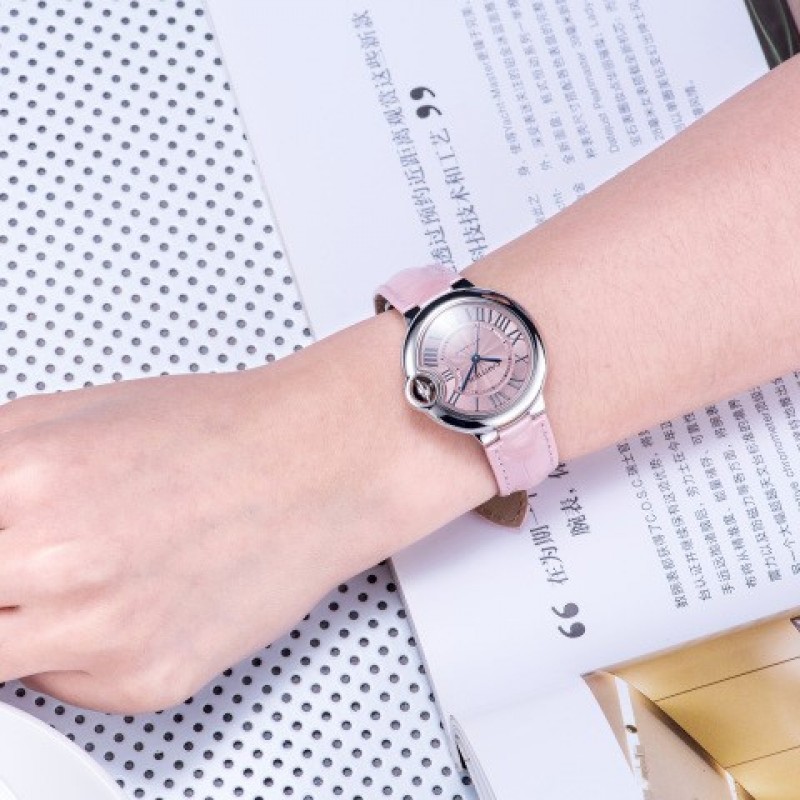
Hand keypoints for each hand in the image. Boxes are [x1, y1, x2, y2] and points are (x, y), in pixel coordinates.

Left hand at [0, 313, 495, 713]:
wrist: (318, 463)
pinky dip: (80, 655)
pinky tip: (129, 600)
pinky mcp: (147, 679)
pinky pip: (68, 689)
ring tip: (77, 578)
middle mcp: (53, 562)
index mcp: (22, 478)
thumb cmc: (220, 433)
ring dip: (21, 626)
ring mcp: (100, 631)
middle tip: (32, 566)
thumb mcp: (74, 413)